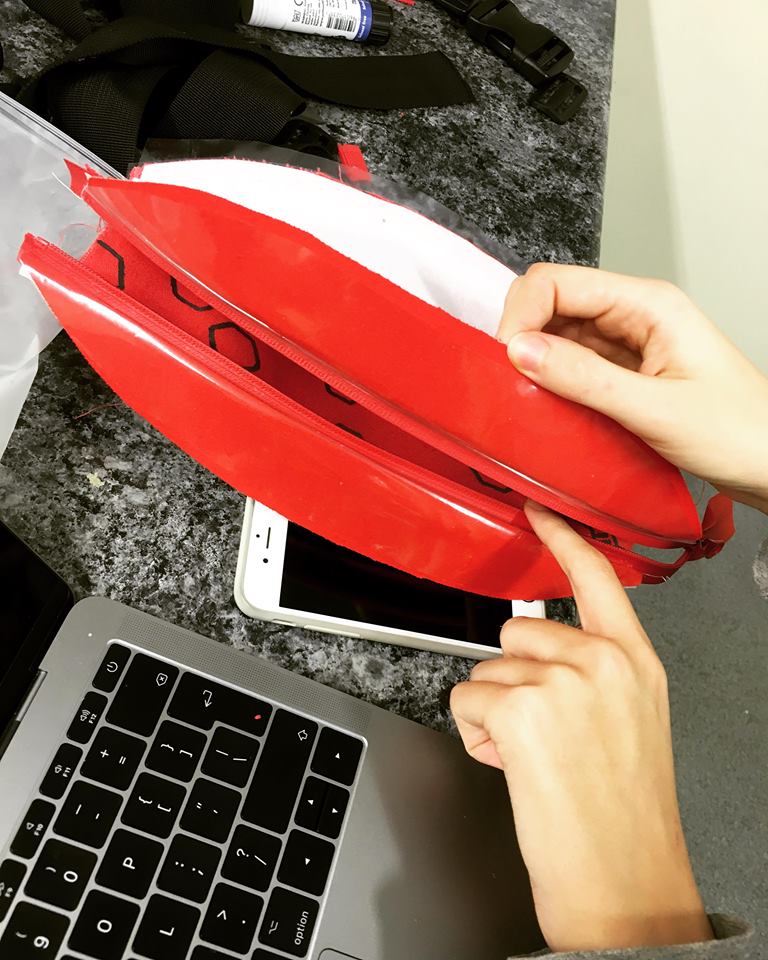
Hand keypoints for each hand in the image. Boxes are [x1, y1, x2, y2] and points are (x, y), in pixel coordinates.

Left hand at [451, 502, 712, 951]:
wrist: (624, 883)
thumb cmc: (623, 815)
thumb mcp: (629, 721)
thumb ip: (591, 672)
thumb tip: (535, 653)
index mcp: (633, 661)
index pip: (596, 576)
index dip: (561, 538)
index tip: (537, 511)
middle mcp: (600, 662)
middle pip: (515, 633)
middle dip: (513, 680)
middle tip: (545, 736)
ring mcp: (560, 682)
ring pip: (485, 672)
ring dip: (495, 714)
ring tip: (535, 760)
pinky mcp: (519, 709)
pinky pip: (465, 701)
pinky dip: (476, 737)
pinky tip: (514, 769)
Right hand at [497, 264, 767, 512]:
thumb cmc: (739, 433)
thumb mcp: (656, 408)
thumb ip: (584, 378)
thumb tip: (519, 352)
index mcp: (647, 304)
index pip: (556, 282)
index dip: (521, 316)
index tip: (506, 361)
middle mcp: (633, 315)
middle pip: (550, 305)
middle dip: (521, 339)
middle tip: (509, 385)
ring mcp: (626, 345)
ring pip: (556, 338)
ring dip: (533, 366)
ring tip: (526, 403)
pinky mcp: (622, 375)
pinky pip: (571, 369)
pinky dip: (550, 387)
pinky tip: (547, 411)